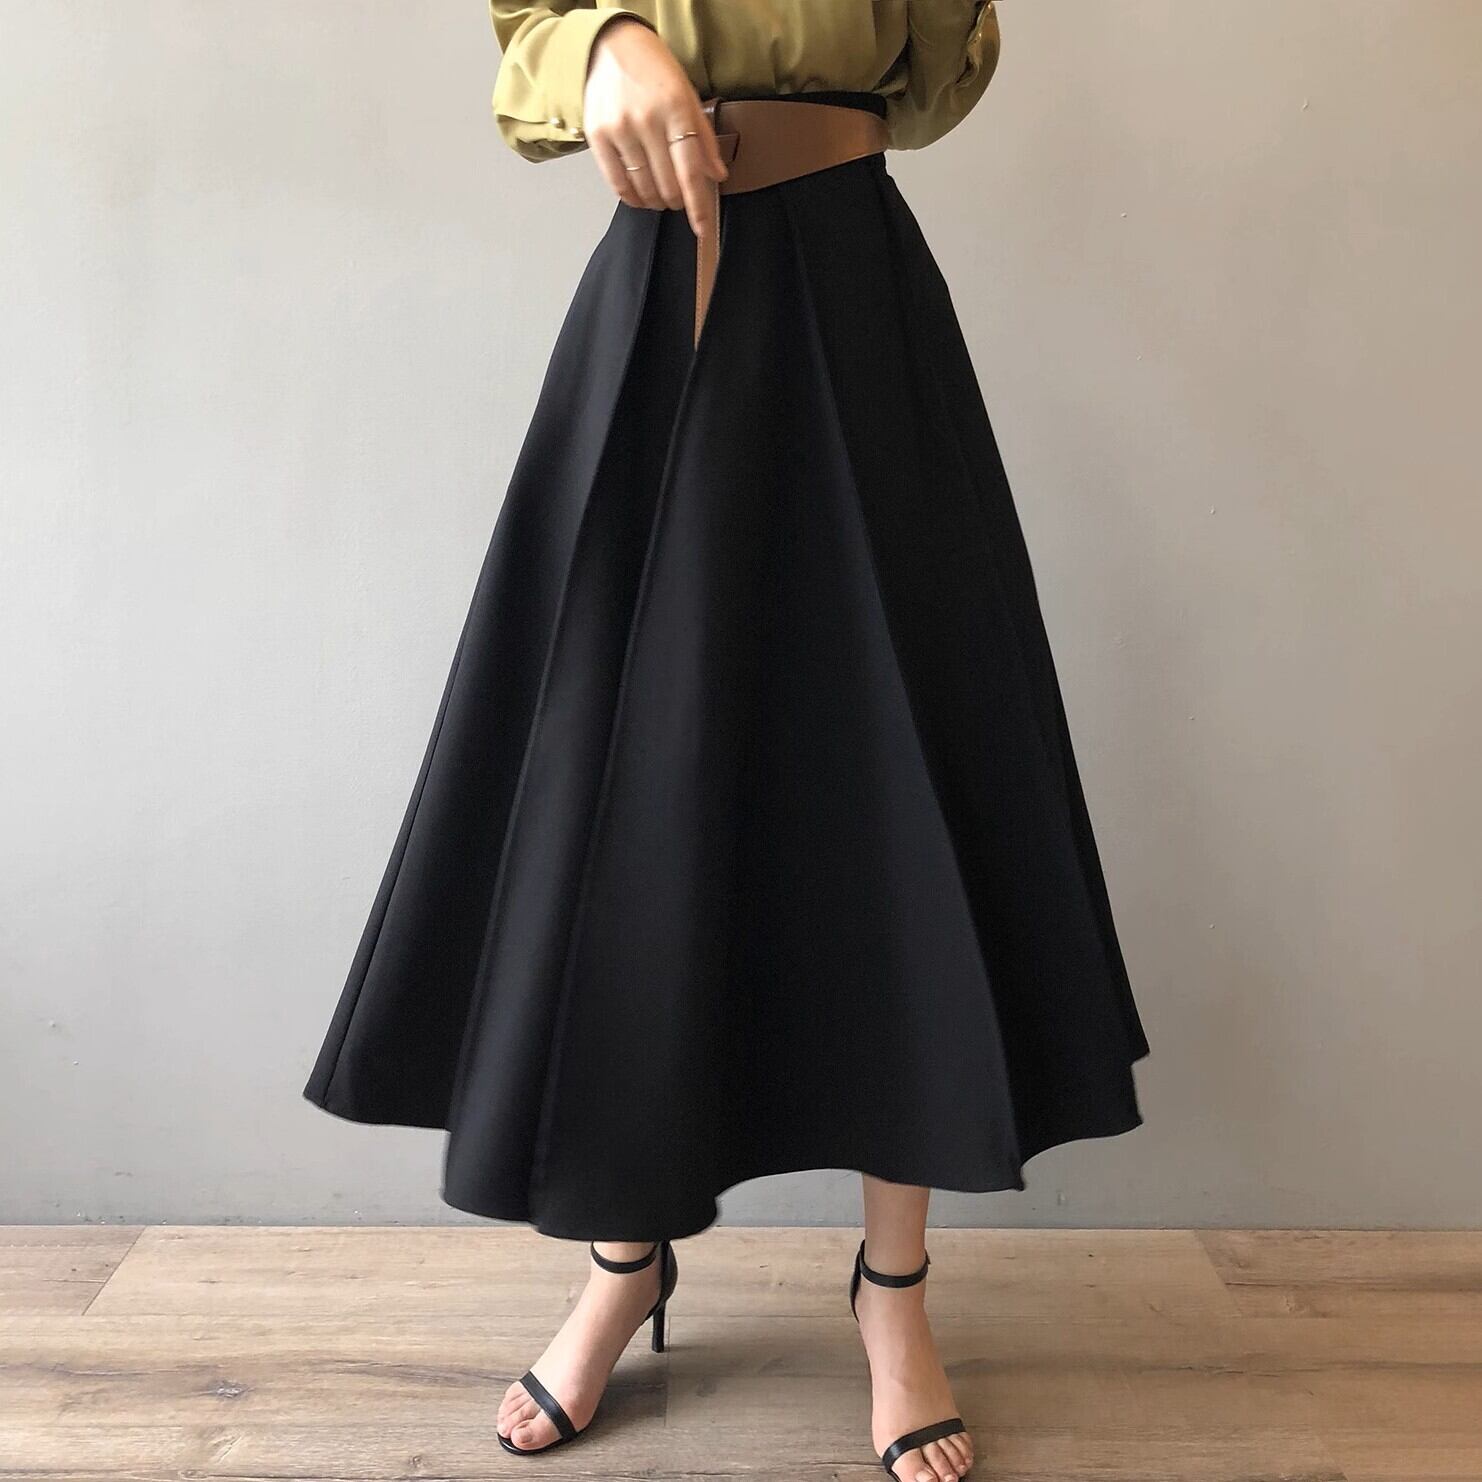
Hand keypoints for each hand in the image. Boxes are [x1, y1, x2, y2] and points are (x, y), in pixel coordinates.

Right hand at [582, 17, 727, 235]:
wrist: (609, 46)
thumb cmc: (653, 71)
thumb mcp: (687, 95)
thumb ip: (702, 136)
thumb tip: (717, 175)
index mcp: (676, 108)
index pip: (691, 170)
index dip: (698, 205)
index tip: (702, 229)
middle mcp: (647, 120)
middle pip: (667, 184)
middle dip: (676, 201)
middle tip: (678, 198)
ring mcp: (620, 129)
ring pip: (643, 188)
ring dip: (656, 201)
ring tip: (660, 196)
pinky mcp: (597, 136)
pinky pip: (617, 183)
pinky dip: (631, 197)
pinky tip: (639, 196)